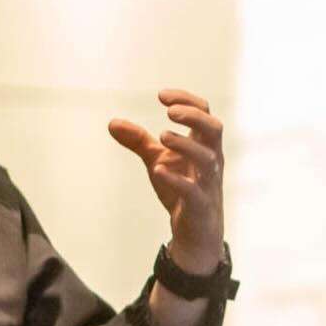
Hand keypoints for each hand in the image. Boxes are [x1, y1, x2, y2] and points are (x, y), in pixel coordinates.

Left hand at [109, 89, 224, 273]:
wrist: (195, 229)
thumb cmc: (182, 186)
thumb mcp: (158, 159)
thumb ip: (138, 141)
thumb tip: (112, 122)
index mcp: (203, 143)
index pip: (204, 112)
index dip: (186, 100)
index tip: (161, 96)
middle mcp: (211, 159)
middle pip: (214, 129)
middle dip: (194, 117)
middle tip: (169, 112)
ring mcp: (208, 182)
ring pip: (207, 159)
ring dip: (185, 145)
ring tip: (161, 136)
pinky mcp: (200, 205)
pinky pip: (193, 190)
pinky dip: (176, 179)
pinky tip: (158, 170)